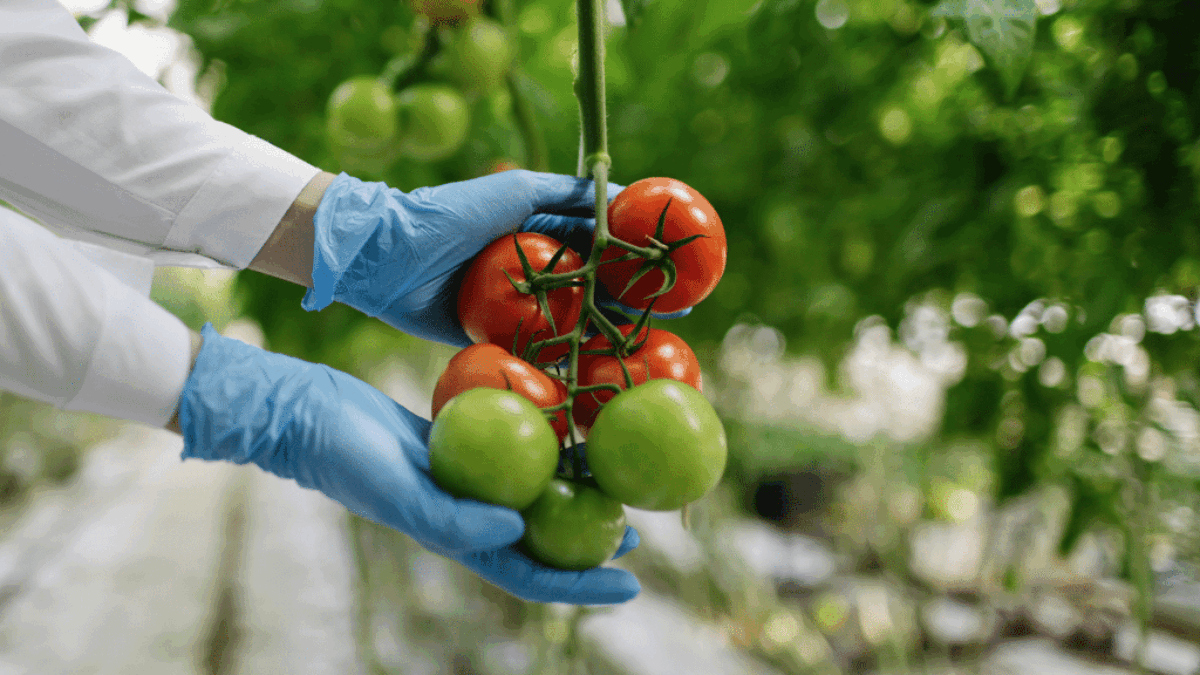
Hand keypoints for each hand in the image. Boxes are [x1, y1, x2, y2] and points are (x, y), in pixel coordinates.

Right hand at [177, 323, 639, 604]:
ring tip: (617, 481)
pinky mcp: (461, 443)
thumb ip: (455, 518)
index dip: (581, 584)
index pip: (531, 573)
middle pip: (541, 538)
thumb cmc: (349, 459)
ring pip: (532, 492)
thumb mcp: (401, 491)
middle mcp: (468, 514)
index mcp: (458, 538)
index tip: (631, 581)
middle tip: (638, 531)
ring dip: (574, 491)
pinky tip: (574, 428)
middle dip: (589, 542)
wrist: (311, 414)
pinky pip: (513, 450)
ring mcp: (466, 479)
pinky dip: (544, 446)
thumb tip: (519, 529)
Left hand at [301, 170, 687, 346]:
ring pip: (570, 323)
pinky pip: (535, 352)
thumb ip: (564, 192)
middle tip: (674, 320)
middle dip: (634, 304)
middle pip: (594, 289)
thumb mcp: (513, 190)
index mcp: (539, 234)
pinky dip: (562, 364)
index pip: (602, 246)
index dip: (639, 259)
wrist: (386, 256)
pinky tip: (594, 377)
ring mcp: (514, 307)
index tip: (678, 272)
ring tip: (644, 352)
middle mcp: (533, 271)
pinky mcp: (491, 338)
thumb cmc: (450, 213)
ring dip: (605, 337)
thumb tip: (622, 194)